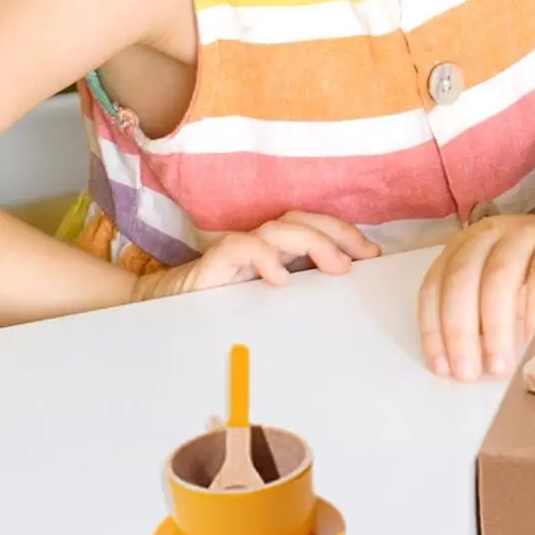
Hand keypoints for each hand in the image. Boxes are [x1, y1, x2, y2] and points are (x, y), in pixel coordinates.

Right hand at [137, 211, 380, 298]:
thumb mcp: (268, 306)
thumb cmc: (219, 310)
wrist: (160, 313)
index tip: (374, 256)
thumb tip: (342, 301)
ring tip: (337, 267)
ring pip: (278, 230)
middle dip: (337, 233)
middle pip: (301, 221)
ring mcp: (236, 252)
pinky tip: (280, 276)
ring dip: (313, 243)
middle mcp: (258, 245)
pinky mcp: (213, 265)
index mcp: (274, 252)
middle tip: (365, 256)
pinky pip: (240, 249)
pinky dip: (263, 257)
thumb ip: (299, 297)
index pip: (313, 228)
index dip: (344, 234)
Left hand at [418, 210, 534, 380]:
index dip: (434, 330)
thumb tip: (466, 364)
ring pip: (499, 277)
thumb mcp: (502, 292)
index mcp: (464, 248)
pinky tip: (533, 337)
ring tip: (499, 366)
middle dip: (459, 332)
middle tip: (468, 372)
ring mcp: (525, 234)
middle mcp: (488, 236)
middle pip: (461, 281)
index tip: (443, 368)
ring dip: (495, 327)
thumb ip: (480, 318)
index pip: (435, 287)